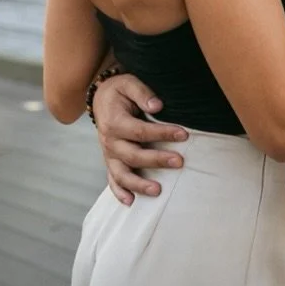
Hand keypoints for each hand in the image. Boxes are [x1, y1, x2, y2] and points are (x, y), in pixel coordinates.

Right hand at [92, 72, 188, 204]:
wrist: (101, 97)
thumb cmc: (119, 90)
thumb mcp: (129, 83)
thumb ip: (143, 93)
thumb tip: (157, 106)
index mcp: (115, 122)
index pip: (140, 131)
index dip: (162, 134)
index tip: (183, 135)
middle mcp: (110, 141)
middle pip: (133, 155)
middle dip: (157, 160)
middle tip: (179, 161)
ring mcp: (109, 154)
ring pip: (122, 174)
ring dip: (139, 184)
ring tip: (158, 190)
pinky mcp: (110, 161)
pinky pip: (112, 180)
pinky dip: (119, 192)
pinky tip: (131, 202)